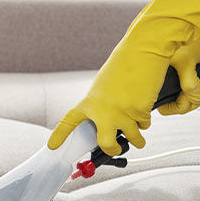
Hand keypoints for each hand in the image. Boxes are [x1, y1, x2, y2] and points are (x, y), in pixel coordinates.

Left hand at [47, 0, 199, 155]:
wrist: (143, 50)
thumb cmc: (125, 66)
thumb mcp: (106, 85)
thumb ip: (101, 105)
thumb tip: (106, 123)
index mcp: (90, 101)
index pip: (70, 121)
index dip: (60, 136)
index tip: (52, 147)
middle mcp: (102, 111)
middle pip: (105, 143)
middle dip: (113, 150)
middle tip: (116, 149)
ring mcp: (121, 113)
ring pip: (131, 138)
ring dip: (137, 137)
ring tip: (139, 133)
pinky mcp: (139, 111)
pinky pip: (145, 124)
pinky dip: (147, 119)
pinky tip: (146, 106)